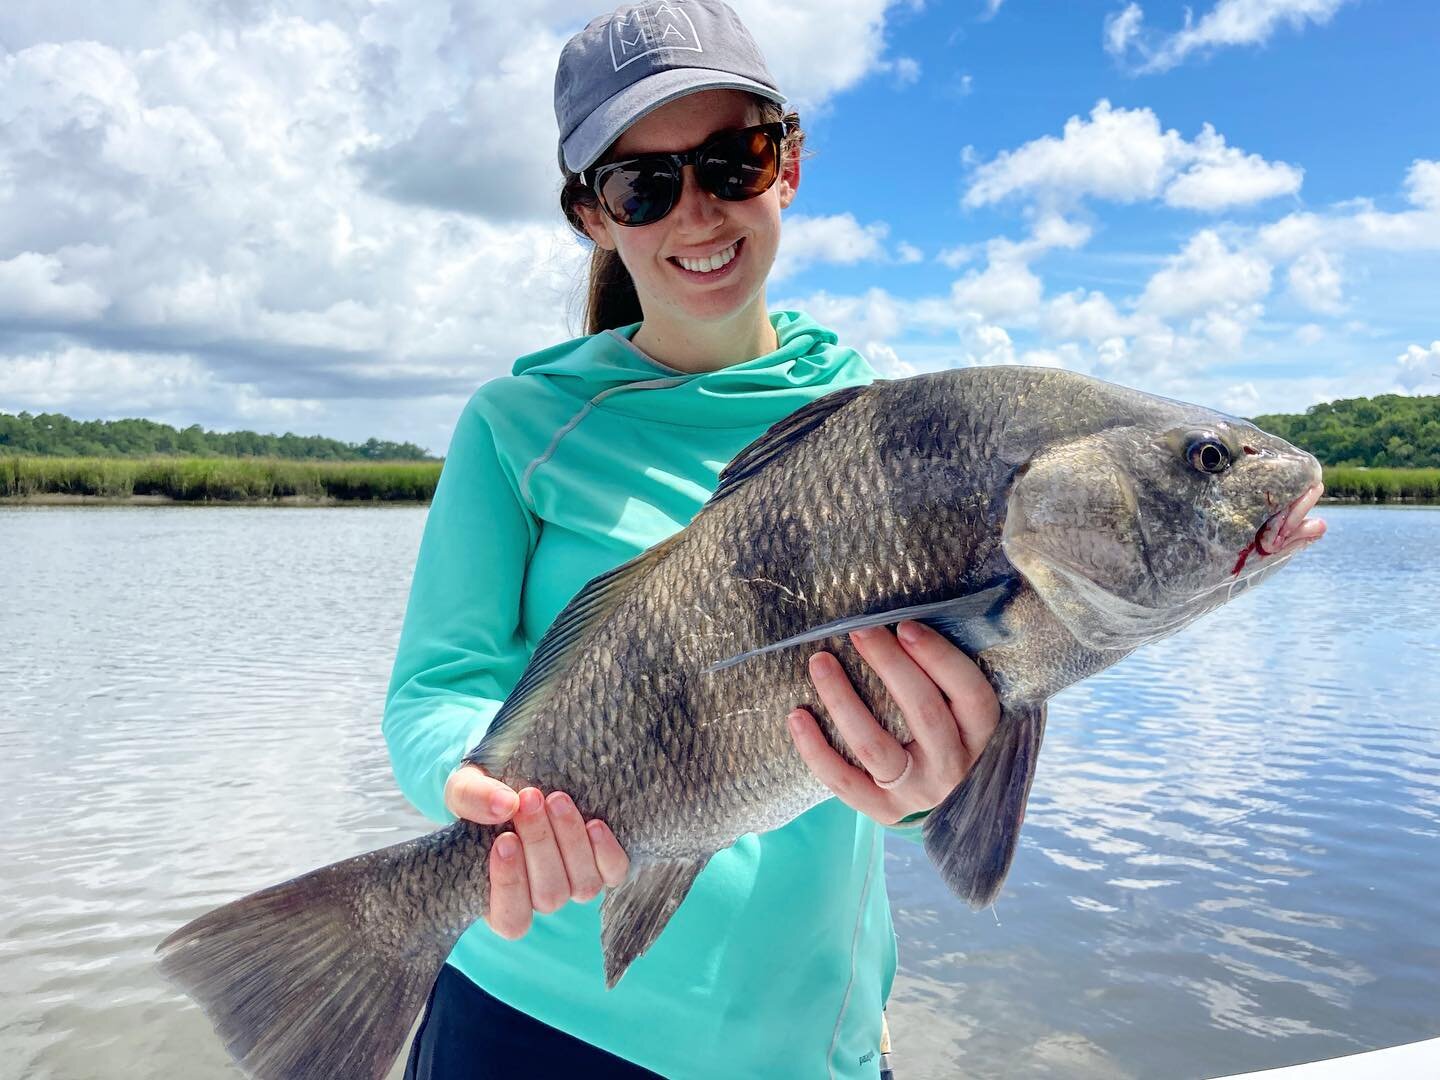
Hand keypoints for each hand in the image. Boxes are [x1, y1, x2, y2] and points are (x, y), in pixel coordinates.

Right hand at [444, 764, 628, 939]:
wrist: (519, 776)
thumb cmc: (484, 795)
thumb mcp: (464, 790)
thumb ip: (472, 798)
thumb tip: (503, 805)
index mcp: (497, 899)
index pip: (510, 918)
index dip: (509, 885)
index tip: (504, 840)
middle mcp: (539, 898)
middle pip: (548, 896)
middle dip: (539, 844)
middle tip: (529, 799)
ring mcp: (573, 883)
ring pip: (582, 886)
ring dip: (570, 842)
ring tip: (557, 800)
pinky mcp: (602, 865)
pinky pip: (613, 872)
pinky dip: (606, 852)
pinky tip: (594, 824)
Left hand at [786, 620, 999, 824]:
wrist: (948, 800)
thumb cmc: (950, 733)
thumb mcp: (964, 710)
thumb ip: (943, 676)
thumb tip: (898, 624)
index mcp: (982, 734)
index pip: (969, 692)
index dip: (938, 657)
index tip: (904, 626)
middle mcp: (953, 767)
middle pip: (923, 712)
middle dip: (889, 665)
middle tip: (859, 631)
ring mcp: (916, 792)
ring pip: (874, 746)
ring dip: (843, 700)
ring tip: (820, 663)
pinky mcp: (884, 810)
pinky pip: (843, 781)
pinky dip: (816, 750)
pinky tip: (797, 716)